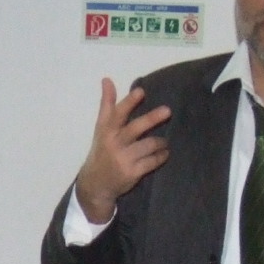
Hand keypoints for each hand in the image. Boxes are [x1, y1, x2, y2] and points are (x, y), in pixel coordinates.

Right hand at [73, 79, 170, 224]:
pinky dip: (161, 156)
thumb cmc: (102, 150)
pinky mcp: (132, 172)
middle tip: (167, 110)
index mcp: (106, 130)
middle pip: (135, 128)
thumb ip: (107, 105)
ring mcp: (123, 159)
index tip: (141, 91)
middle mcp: (114, 143)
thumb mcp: (101, 129)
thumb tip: (107, 79)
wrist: (95, 184)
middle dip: (152, 118)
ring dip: (161, 142)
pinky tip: (164, 153)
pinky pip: (152, 161)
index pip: (117, 113)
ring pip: (149, 145)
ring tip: (165, 142)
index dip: (129, 102)